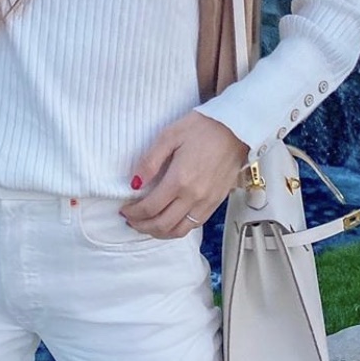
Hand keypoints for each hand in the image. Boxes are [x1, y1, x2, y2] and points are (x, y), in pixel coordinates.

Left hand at [122, 113, 247, 238]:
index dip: (134, 213)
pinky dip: (178, 229)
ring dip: (159, 232)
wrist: (235, 129)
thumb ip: (150, 161)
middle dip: (142, 226)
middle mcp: (194, 197)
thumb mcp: (169, 136)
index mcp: (179, 180)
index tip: (124, 209)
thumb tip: (134, 183)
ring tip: (147, 224)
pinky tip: (169, 221)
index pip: (150, 208)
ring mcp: (207, 202)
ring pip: (179, 231)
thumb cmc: (202, 128)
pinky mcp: (216, 203)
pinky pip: (194, 225)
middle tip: (130, 220)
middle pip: (163, 225)